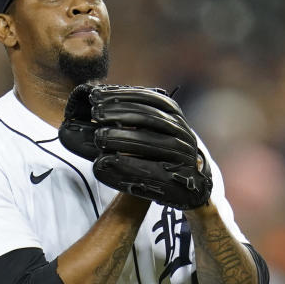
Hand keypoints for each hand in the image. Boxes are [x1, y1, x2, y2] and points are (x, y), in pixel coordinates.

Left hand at [59, 84, 211, 209]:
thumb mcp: (152, 132)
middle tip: (95, 115)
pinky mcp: (177, 180)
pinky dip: (126, 165)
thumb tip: (96, 102)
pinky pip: (150, 171)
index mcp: (175, 117)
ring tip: (98, 137)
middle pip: (149, 118)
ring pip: (150, 143)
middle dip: (119, 114)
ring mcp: (182, 157)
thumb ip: (131, 119)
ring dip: (121, 138)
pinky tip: (104, 163)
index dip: (123, 96)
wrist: (189, 188)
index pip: (150, 99)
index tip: (97, 96)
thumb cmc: (160, 155)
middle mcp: (182, 133)